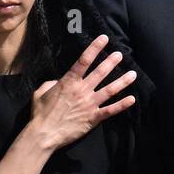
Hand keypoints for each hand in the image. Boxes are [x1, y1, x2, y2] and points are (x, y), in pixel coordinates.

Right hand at [29, 34, 136, 152]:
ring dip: (122, 81)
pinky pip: (110, 110)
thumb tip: (59, 81)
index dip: (95, 48)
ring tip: (133, 74)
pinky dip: (122, 105)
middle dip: (111, 62)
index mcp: (68, 81)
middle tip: (120, 54)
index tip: (104, 39)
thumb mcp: (42, 91)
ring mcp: (89, 104)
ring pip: (110, 90)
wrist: (44, 134)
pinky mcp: (93, 118)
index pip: (84, 60)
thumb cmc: (41, 113)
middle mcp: (82, 90)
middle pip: (100, 72)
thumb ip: (52, 82)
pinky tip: (132, 99)